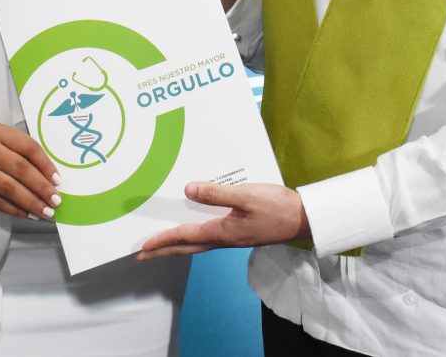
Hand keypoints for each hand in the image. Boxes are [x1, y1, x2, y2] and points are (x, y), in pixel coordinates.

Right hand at [0, 123, 62, 220]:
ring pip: (9, 189)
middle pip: (20, 169)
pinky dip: (15, 209)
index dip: (46, 165)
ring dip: (30, 202)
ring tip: (45, 211)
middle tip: (56, 200)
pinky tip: (27, 214)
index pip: (28, 148)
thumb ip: (21, 152)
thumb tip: (49, 176)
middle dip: (41, 187)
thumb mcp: (0, 138)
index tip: (58, 179)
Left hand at [136, 182, 308, 258]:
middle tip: (143, 255)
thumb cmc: (276, 207)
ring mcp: (232, 237)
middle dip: (163, 250)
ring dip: (177, 244)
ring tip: (162, 244)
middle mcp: (223, 239)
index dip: (163, 239)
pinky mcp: (239, 232)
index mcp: (222, 232)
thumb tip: (189, 190)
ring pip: (197, 243)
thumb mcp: (246, 197)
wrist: (302, 219)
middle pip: (186, 246)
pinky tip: (195, 228)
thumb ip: (217, 194)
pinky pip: (209, 237)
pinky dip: (194, 236)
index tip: (143, 247)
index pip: (185, 236)